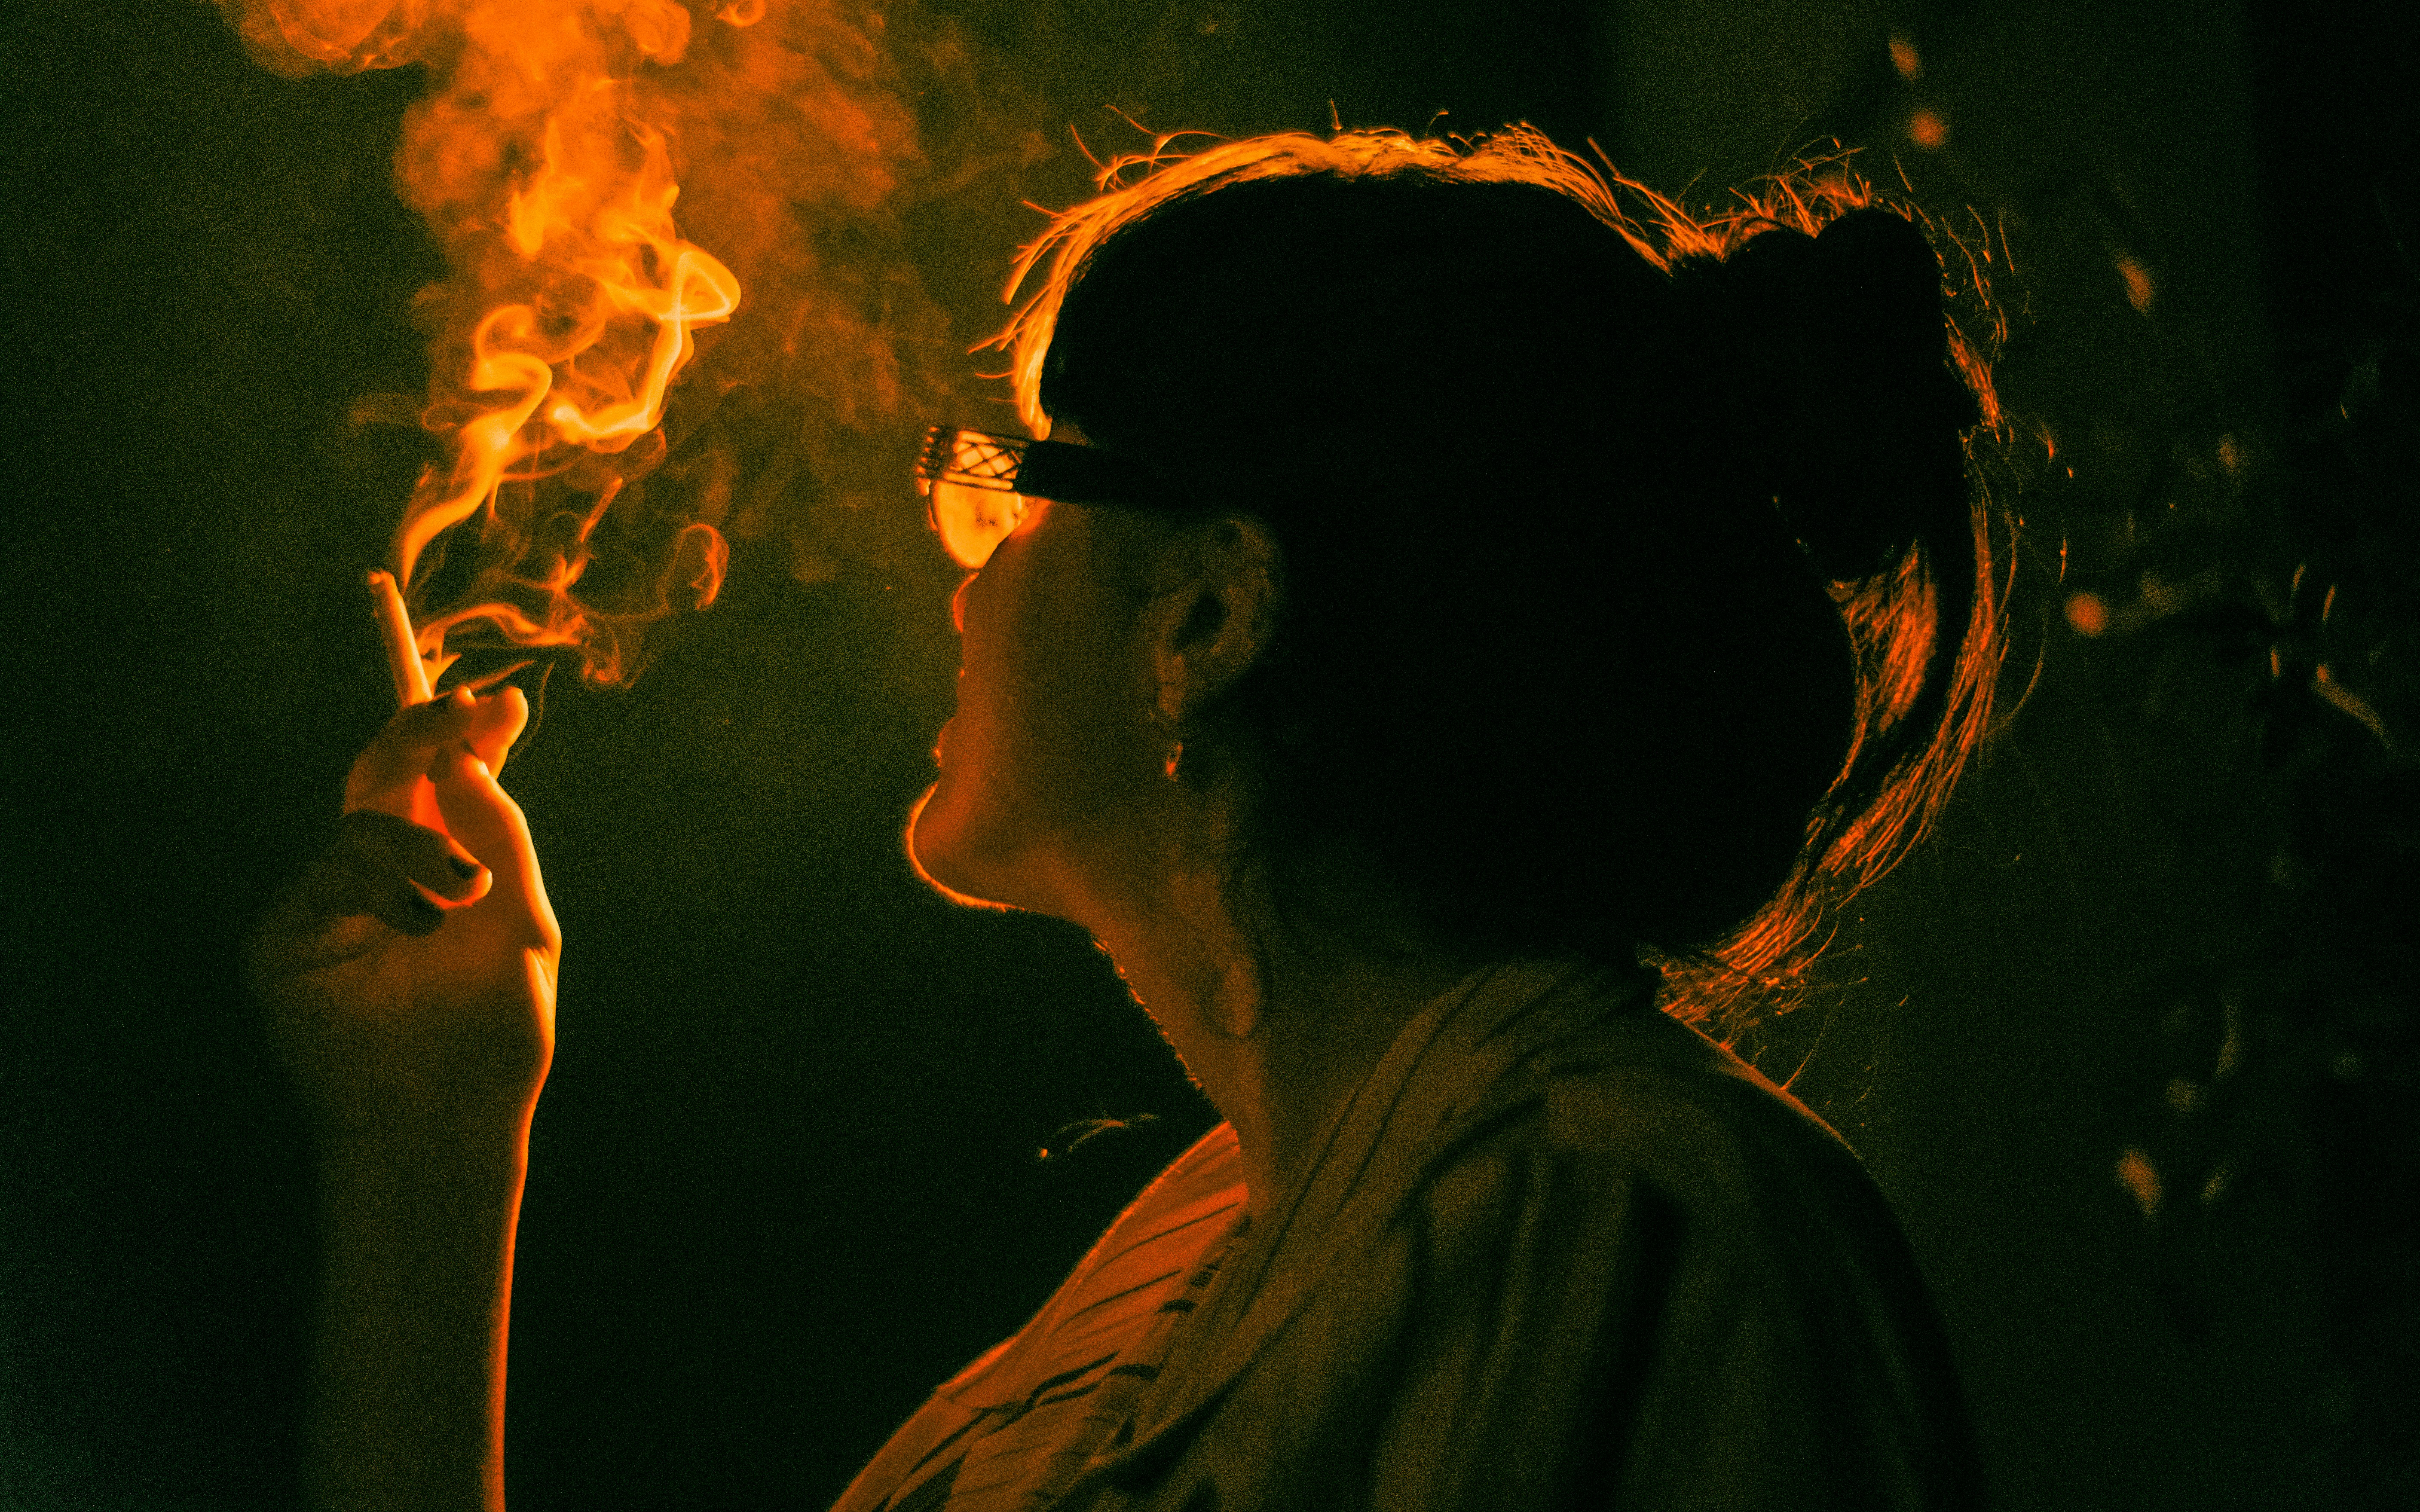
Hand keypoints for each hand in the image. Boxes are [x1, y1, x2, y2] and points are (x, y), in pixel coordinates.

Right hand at [252, 687, 560, 1144]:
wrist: (451, 1122)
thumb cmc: (493, 1035)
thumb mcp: (524, 924)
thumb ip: (498, 838)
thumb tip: (466, 754)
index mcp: (442, 868)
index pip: (442, 781)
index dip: (464, 735)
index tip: (500, 704)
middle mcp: (381, 876)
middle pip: (384, 773)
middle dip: (424, 733)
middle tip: (462, 713)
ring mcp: (328, 905)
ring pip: (362, 817)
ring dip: (423, 840)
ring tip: (465, 892)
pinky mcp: (285, 939)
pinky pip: (330, 873)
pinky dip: (387, 889)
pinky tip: (422, 926)